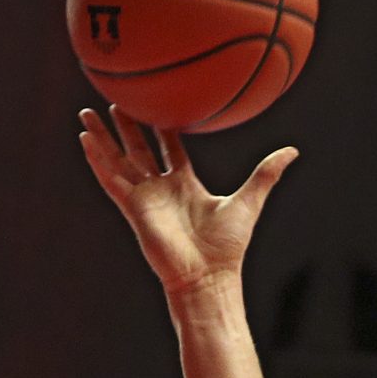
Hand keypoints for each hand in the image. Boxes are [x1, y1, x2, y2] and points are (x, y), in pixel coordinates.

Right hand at [77, 103, 296, 292]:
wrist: (207, 275)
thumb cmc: (227, 246)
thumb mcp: (249, 201)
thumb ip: (266, 174)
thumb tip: (292, 151)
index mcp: (186, 185)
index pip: (172, 151)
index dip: (165, 131)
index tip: (157, 109)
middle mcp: (162, 189)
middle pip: (139, 151)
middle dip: (127, 128)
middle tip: (116, 102)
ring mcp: (145, 197)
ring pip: (118, 160)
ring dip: (103, 138)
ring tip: (86, 113)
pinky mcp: (133, 208)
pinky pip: (110, 179)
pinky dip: (97, 160)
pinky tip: (84, 140)